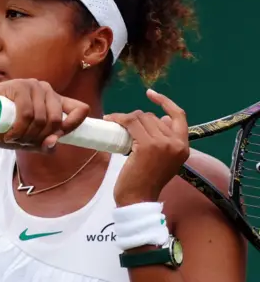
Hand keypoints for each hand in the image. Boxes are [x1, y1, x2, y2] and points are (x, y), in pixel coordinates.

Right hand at [0, 79, 89, 151]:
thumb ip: (43, 144)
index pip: (79, 109)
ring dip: (26, 136)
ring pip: (41, 119)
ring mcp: (33, 86)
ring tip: (13, 138)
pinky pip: (27, 114)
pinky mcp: (19, 86)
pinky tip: (10, 135)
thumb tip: (54, 143)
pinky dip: (19, 130)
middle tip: (23, 141)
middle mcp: (47, 91)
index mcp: (54, 102)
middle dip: (39, 138)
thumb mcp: (27, 140)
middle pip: (56, 120)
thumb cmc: (3, 128)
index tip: (58, 137)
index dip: (74, 124)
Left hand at [104, 89, 189, 205]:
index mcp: (183, 147)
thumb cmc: (146, 181)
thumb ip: (165, 140)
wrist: (138, 199)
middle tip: (120, 125)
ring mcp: (162, 144)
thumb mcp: (163, 159)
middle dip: (135, 118)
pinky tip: (110, 120)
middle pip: (152, 117)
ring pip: (140, 118)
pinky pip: (130, 123)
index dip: (166, 102)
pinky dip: (118, 119)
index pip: (179, 115)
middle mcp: (176, 143)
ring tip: (113, 124)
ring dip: (124, 118)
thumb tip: (161, 117)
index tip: (151, 94)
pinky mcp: (147, 146)